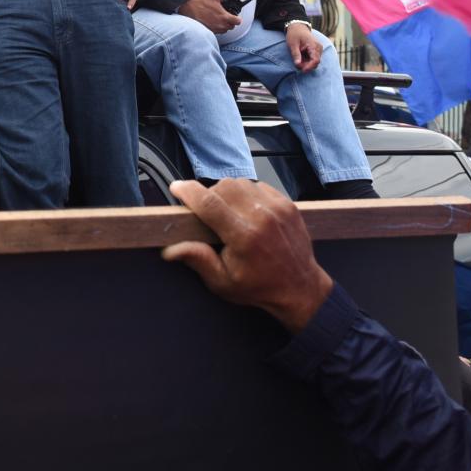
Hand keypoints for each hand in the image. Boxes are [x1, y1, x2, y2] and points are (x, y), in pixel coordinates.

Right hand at [160, 179, 335, 332]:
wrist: (301, 288)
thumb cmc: (259, 287)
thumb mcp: (223, 282)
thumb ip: (198, 260)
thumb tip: (169, 249)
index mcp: (243, 237)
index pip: (209, 203)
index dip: (188, 191)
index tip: (176, 188)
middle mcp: (261, 216)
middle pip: (223, 186)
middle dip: (208, 194)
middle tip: (206, 211)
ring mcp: (277, 207)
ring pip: (240, 183)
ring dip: (227, 192)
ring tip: (226, 211)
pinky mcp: (287, 204)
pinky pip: (258, 185)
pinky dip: (246, 193)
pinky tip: (245, 210)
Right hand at [180, 0, 240, 34]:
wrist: (188, 8)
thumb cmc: (200, 2)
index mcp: (224, 16)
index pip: (238, 22)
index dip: (238, 18)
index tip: (236, 16)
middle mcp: (220, 24)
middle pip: (232, 27)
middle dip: (232, 22)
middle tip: (227, 16)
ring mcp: (214, 29)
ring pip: (225, 30)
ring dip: (225, 25)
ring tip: (220, 19)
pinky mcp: (208, 30)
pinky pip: (218, 32)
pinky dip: (218, 28)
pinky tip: (214, 21)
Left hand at [286, 22, 322, 72]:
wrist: (298, 27)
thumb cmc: (294, 35)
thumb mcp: (292, 45)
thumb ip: (296, 55)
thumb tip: (297, 65)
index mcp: (314, 45)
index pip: (316, 60)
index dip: (309, 67)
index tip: (302, 70)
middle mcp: (319, 48)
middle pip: (316, 62)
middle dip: (306, 66)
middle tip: (296, 63)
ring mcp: (319, 49)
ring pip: (315, 61)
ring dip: (306, 63)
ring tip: (298, 59)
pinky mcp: (317, 50)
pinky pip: (313, 58)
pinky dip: (307, 60)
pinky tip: (301, 57)